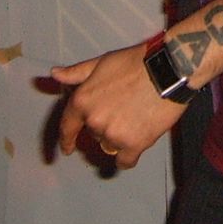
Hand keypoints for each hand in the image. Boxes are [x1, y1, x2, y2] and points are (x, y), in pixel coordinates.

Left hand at [50, 42, 184, 169]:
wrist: (166, 70)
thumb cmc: (136, 63)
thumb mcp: (101, 62)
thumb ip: (76, 73)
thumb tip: (55, 73)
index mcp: (83, 101)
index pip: (68, 126)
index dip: (66, 139)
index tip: (67, 147)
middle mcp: (94, 121)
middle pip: (94, 134)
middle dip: (106, 125)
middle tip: (124, 109)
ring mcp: (113, 135)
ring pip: (110, 145)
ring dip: (119, 137)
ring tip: (136, 116)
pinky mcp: (133, 145)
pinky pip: (125, 161)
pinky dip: (129, 156)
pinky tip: (137, 143)